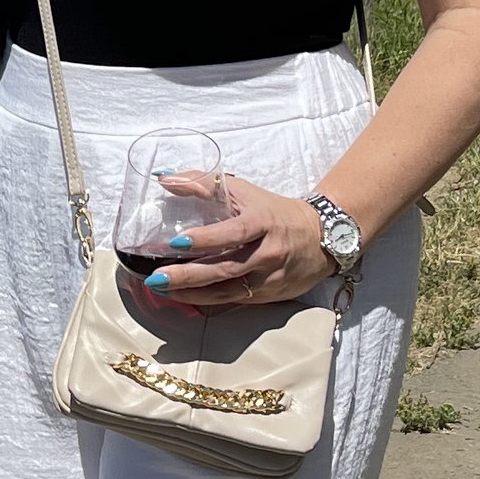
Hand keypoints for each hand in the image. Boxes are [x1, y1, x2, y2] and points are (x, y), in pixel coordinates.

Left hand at [138, 169, 333, 311]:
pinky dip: (207, 300)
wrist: (322, 238)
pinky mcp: (269, 295)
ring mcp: (270, 278)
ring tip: (162, 289)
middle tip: (157, 277)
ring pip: (228, 290)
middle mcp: (268, 252)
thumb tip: (165, 178)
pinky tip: (184, 297)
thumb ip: (204, 183)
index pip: (235, 232)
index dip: (206, 239)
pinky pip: (234, 300)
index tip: (176, 243)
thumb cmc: (275, 212)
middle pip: (227, 267)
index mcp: (264, 222)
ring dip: (192, 293)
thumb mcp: (245, 192)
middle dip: (189, 275)